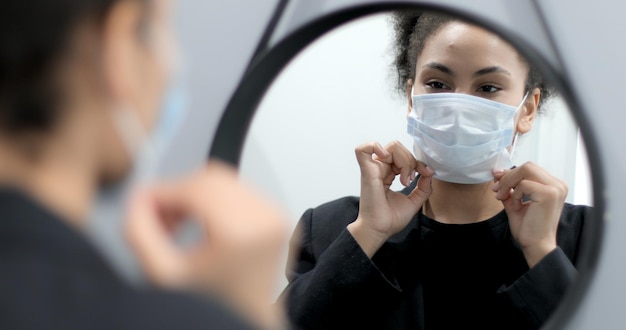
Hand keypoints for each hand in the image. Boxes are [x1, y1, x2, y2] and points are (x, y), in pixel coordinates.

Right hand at [125, 160, 288, 329]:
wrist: (248, 322)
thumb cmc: (216, 308)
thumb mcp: (164, 276)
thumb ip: (140, 233)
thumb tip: (137, 199)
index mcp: (242, 233)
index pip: (195, 187)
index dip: (162, 192)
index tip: (143, 204)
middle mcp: (266, 219)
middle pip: (210, 179)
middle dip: (177, 194)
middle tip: (160, 218)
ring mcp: (276, 217)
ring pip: (225, 182)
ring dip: (194, 196)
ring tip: (178, 225)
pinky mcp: (278, 218)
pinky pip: (240, 192)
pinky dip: (215, 201)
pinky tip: (200, 225)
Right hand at [347, 141, 433, 257]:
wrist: (380, 230)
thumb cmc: (391, 219)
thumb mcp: (414, 201)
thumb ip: (423, 187)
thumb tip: (429, 172)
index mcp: (388, 174)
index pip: (404, 156)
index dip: (418, 162)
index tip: (426, 173)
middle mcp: (380, 169)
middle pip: (398, 148)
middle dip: (410, 161)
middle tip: (409, 180)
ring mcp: (373, 169)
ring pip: (391, 147)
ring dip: (404, 161)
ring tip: (404, 180)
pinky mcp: (367, 172)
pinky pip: (362, 150)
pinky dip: (374, 147)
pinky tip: (386, 159)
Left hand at [491, 162, 566, 267]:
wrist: (536, 246)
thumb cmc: (529, 228)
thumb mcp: (516, 203)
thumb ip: (510, 189)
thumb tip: (498, 175)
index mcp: (553, 186)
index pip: (530, 169)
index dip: (510, 172)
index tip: (496, 178)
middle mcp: (557, 185)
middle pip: (527, 166)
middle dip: (507, 176)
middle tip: (496, 189)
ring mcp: (555, 188)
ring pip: (525, 170)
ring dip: (509, 183)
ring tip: (502, 197)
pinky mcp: (549, 194)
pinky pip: (524, 184)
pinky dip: (515, 194)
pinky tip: (517, 206)